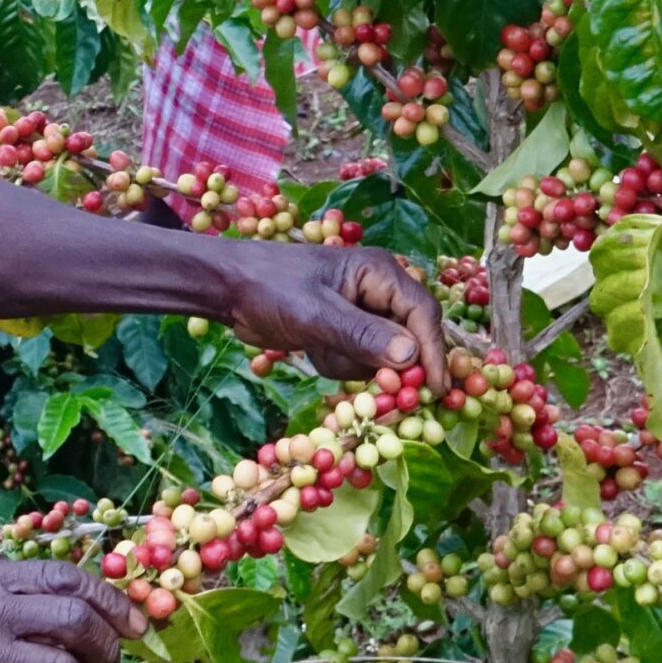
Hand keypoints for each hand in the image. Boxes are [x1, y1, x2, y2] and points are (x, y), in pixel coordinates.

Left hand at [219, 242, 446, 380]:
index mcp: (379, 273)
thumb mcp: (315, 314)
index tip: (434, 389)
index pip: (422, 314)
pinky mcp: (343, 332)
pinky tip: (312, 349)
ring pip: (381, 357)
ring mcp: (361, 314)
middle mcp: (378, 292)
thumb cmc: (269, 288)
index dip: (432, 352)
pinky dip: (336, 363)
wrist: (228, 289)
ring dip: (351, 363)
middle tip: (369, 383)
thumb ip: (363, 335)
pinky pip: (357, 361)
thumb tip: (410, 356)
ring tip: (319, 347)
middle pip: (408, 339)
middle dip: (384, 363)